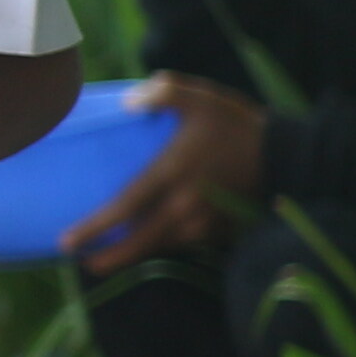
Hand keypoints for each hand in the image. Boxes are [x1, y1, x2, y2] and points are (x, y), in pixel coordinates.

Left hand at [62, 74, 264, 270]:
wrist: (288, 156)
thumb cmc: (239, 126)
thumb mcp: (202, 98)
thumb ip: (164, 92)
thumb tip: (128, 102)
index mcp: (172, 175)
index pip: (125, 207)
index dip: (95, 227)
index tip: (67, 241)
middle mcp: (185, 205)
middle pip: (141, 241)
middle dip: (112, 257)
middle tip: (86, 264)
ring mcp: (205, 221)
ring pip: (163, 244)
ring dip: (139, 251)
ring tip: (119, 254)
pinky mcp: (221, 229)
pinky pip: (186, 242)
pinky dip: (167, 243)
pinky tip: (159, 240)